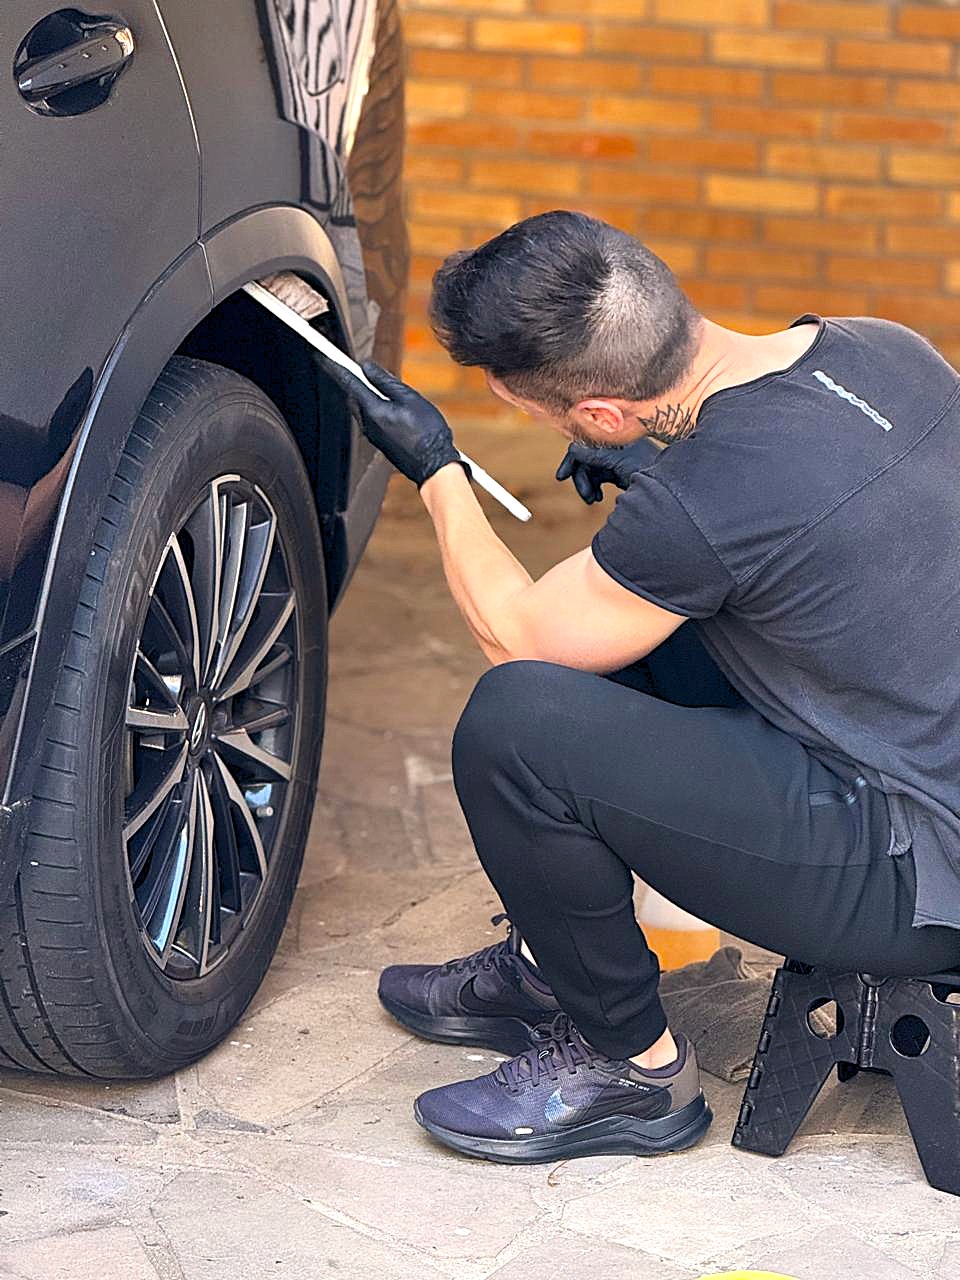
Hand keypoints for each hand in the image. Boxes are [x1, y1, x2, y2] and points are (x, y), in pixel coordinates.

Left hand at [321, 357, 467, 487]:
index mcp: (373, 410)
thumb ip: (386, 381)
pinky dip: (379, 410)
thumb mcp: (410, 398)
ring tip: (397, 396)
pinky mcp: (380, 442)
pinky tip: (399, 412)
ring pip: (364, 408)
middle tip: (371, 372)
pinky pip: (373, 420)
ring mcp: (373, 435)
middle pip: (355, 396)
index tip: (321, 355)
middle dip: (359, 382)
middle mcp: (367, 424)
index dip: (335, 366)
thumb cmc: (427, 433)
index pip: (349, 383)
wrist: (434, 466)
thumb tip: (367, 367)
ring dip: (373, 397)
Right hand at [555, 437, 660, 504]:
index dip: (570, 460)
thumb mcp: (620, 463)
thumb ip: (596, 455)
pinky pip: (598, 477)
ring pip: (590, 471)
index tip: (561, 477)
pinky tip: (598, 498)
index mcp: (612, 440)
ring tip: (593, 500)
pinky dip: (594, 487)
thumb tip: (573, 448)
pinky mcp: (617, 470)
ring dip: (587, 486)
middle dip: (581, 479)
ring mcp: (614, 459)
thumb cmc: (650, 469)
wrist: (670, 484)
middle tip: (587, 498)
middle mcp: (611, 447)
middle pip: (584, 461)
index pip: (583, 446)